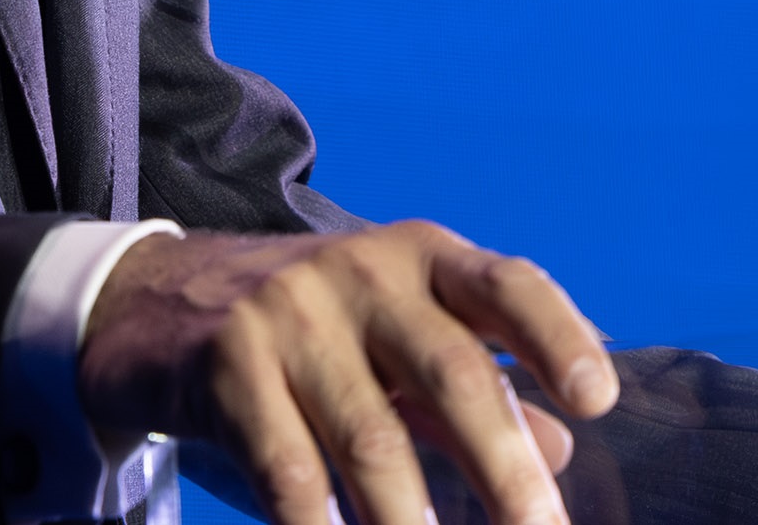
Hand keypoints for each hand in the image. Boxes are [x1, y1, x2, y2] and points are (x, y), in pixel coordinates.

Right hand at [79, 220, 619, 524]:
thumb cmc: (313, 326)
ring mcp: (291, 316)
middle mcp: (364, 273)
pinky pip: (286, 468)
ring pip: (371, 436)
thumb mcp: (398, 335)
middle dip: (504, 464)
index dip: (557, 336)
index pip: (507, 285)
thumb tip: (565, 445)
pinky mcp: (227, 366)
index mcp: (424, 258)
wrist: (159, 300)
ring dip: (413, 520)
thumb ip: (477, 387)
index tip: (599, 398)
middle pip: (450, 371)